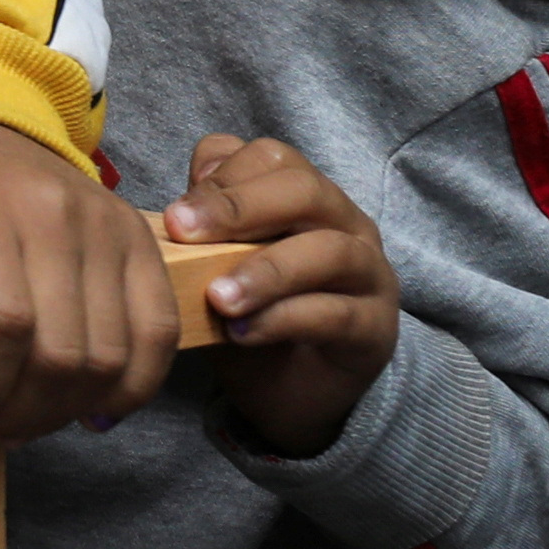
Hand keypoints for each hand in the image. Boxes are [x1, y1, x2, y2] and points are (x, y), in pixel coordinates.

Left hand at [0, 112, 179, 440]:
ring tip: (22, 420)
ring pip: (111, 354)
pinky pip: (158, 333)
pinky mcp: (139, 242)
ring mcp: (107, 228)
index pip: (1, 324)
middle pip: (60, 352)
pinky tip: (87, 407)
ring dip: (68, 408)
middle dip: (19, 413)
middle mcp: (56, 215)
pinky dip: (132, 385)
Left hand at [160, 135, 399, 457]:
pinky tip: (241, 333)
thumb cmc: (252, 314)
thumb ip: (204, 230)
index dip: (223, 176)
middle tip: (182, 234)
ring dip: (265, 270)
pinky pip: (336, 314)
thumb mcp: (217, 265)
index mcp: (304, 196)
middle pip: (304, 189)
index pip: (272, 157)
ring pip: (329, 250)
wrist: (293, 391)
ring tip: (217, 298)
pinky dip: (283, 319)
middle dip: (238, 208)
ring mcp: (369, 274)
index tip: (174, 214)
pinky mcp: (375, 328)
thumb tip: (175, 208)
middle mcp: (344, 223)